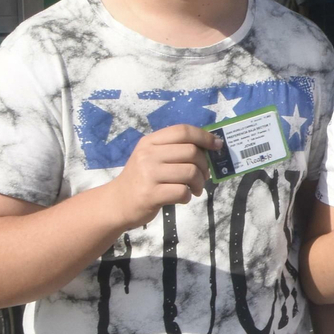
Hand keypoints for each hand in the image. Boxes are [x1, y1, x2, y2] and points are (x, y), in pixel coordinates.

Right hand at [105, 124, 220, 229]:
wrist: (117, 203)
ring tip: (195, 189)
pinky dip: (188, 196)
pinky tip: (182, 197)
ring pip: (191, 172)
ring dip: (199, 183)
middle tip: (203, 176)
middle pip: (191, 152)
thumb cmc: (141, 179)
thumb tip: (209, 148)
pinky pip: (183, 192)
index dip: (204, 136)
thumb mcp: (151, 157)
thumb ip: (174, 150)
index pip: (183, 131)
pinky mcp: (150, 194)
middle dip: (205, 166)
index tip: (217, 145)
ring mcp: (148, 174)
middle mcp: (148, 155)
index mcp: (150, 142)